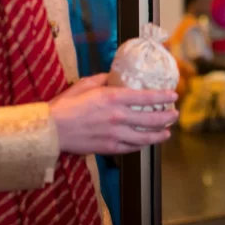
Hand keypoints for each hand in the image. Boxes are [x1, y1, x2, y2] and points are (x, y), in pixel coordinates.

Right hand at [49, 74, 178, 154]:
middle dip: (166, 117)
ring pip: (144, 136)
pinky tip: (147, 142)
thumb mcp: (84, 84)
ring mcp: (114, 134)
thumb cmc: (65, 105)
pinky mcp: (108, 147)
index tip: (173, 96)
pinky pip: (131, 147)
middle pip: (150, 118)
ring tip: (167, 132)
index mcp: (112, 98)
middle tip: (174, 115)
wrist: (50, 130)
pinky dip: (141, 145)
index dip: (162, 97)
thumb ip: (103, 79)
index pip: (145, 97)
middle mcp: (117, 116)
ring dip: (159, 134)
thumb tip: (114, 76)